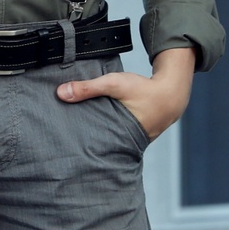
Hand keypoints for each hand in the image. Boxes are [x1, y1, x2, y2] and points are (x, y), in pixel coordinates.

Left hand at [55, 45, 195, 141]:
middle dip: (79, 143)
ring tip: (69, 138)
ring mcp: (127, 142)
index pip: (89, 144)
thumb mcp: (114, 84)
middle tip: (58, 142)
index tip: (56, 145)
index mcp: (116, 134)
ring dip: (91, 137)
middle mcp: (121, 142)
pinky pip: (112, 137)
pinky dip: (102, 132)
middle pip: (94, 145)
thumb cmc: (144, 89)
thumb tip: (60, 93)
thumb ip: (88, 88)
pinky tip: (89, 130)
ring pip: (103, 141)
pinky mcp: (130, 137)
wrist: (171, 94)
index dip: (73, 145)